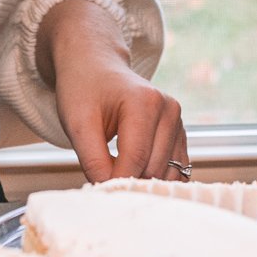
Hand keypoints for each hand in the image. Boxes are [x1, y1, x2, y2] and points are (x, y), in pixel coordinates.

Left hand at [37, 0, 187, 181]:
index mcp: (145, 103)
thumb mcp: (77, 124)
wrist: (94, 67)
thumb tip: (109, 190)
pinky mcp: (179, 134)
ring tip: (116, 168)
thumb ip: (93, 160)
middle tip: (101, 175)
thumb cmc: (83, 90)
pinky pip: (175, 169)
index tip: (97, 190)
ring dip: (141, 179)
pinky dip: (155, 176)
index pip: (136, 160)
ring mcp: (178, 121)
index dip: (115, 182)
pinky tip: (133, 168)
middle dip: (127, 180)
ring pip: (166, 173)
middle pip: (152, 168)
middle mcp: (169, 110)